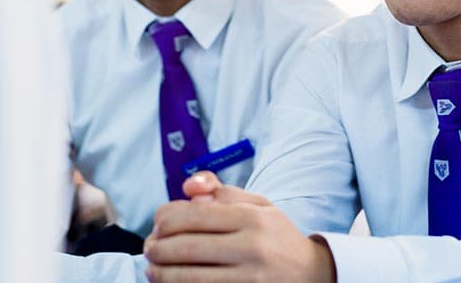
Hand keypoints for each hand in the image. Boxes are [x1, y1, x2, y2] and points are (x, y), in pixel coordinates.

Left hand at [144, 172, 336, 282]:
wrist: (312, 275)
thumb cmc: (276, 236)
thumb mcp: (258, 205)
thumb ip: (221, 192)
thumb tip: (188, 186)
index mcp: (252, 218)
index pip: (195, 214)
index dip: (167, 218)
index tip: (157, 223)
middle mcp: (252, 247)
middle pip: (188, 247)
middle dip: (158, 248)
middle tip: (148, 248)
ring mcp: (249, 278)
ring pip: (190, 276)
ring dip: (162, 273)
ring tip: (152, 269)